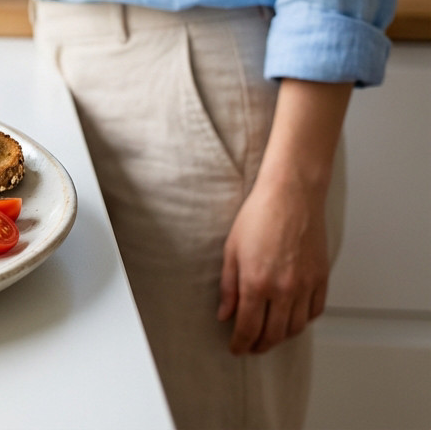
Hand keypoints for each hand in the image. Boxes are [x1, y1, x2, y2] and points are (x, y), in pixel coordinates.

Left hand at [217, 170, 328, 354]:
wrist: (291, 196)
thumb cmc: (258, 217)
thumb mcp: (231, 250)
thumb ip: (228, 287)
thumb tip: (224, 315)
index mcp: (256, 282)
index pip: (248, 327)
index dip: (240, 343)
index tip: (235, 349)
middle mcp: (283, 289)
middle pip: (274, 334)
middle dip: (260, 346)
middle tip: (251, 347)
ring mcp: (306, 285)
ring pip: (296, 327)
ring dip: (282, 338)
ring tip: (269, 336)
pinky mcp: (322, 278)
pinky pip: (315, 311)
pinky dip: (303, 321)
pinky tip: (292, 319)